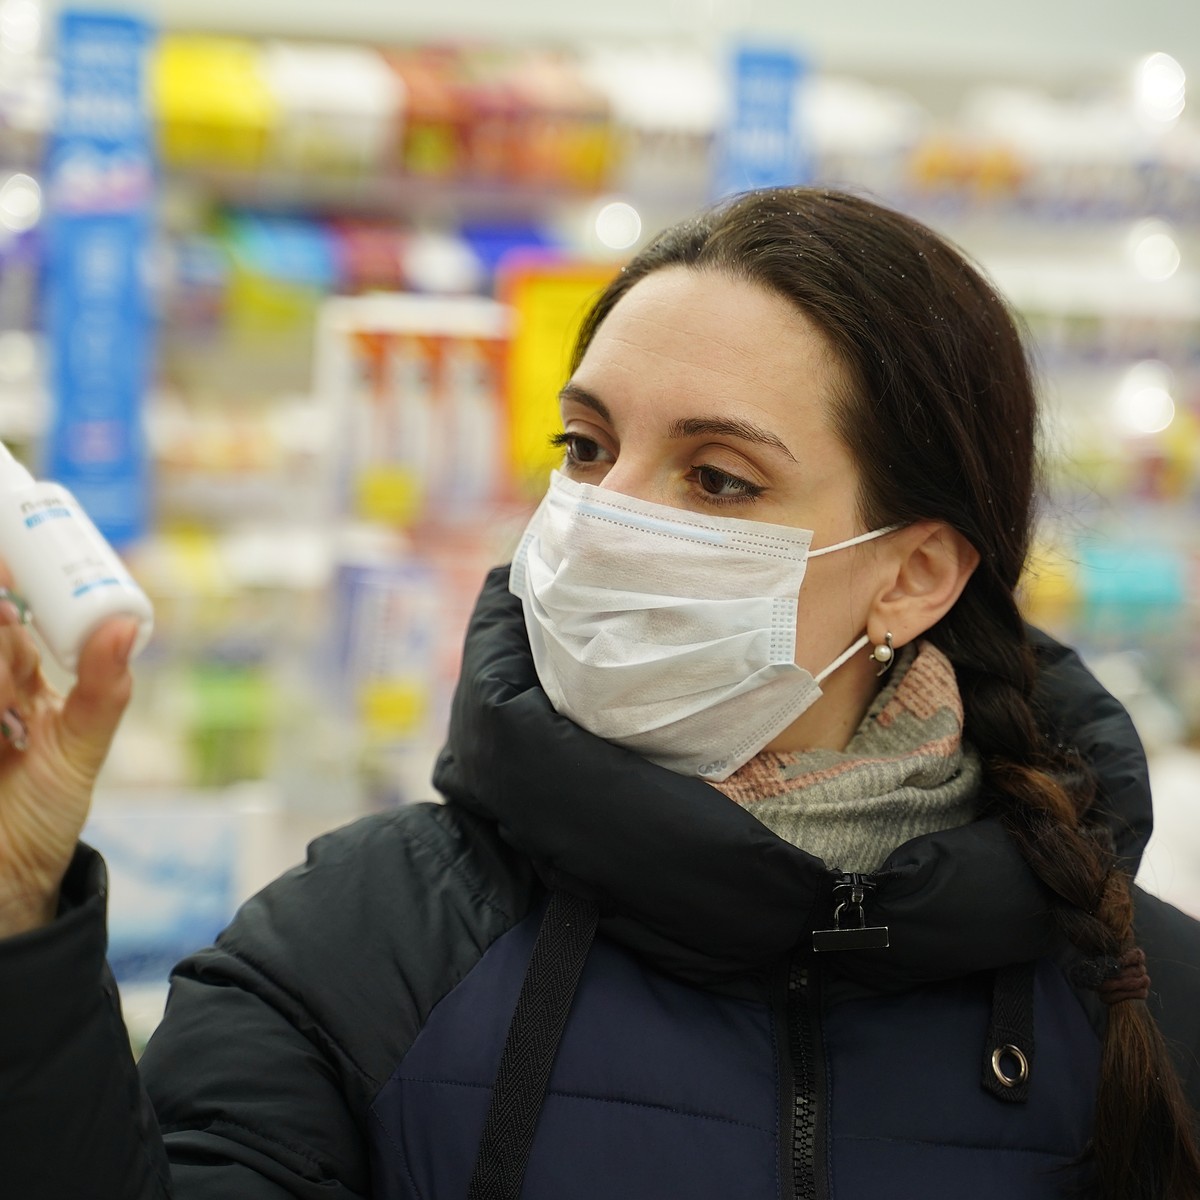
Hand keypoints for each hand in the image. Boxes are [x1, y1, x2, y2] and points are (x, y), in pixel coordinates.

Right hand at [0, 589, 138, 937]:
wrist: (8, 876)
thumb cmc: (46, 812)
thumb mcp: (81, 748)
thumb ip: (103, 689)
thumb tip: (125, 626)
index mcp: (16, 675)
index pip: (8, 614)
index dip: (9, 584)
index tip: (12, 565)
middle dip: (1, 635)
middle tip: (12, 658)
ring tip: (10, 723)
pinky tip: (2, 732)